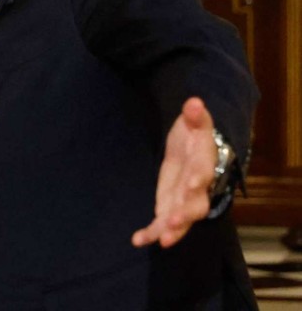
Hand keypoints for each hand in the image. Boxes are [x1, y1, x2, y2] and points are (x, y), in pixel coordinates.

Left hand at [131, 97, 216, 248]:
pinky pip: (163, 223)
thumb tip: (194, 102)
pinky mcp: (171, 206)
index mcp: (204, 164)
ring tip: (157, 240)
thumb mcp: (195, 122)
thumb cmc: (195, 135)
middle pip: (196, 205)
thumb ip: (195, 115)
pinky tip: (138, 241)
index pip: (203, 172)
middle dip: (185, 215)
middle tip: (173, 224)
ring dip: (170, 231)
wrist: (196, 149)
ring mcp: (184, 200)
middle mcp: (197, 188)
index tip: (192, 184)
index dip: (198, 178)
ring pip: (181, 220)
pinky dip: (152, 232)